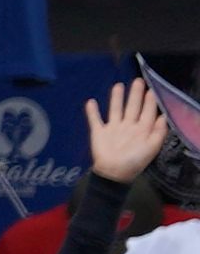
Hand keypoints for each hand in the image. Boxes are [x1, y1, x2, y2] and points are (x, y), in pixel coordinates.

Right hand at [101, 75, 177, 189]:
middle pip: (132, 107)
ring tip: (118, 85)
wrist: (113, 172)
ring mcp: (113, 128)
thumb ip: (158, 132)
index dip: (149, 102)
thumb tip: (163, 116)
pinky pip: (95, 119)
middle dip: (135, 94)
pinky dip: (92, 111)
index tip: (151, 90)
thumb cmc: (135, 161)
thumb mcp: (151, 147)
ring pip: (115, 109)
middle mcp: (128, 126)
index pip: (147, 113)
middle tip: (138, 81)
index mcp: (141, 130)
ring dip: (116, 98)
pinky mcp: (99, 132)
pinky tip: (90, 101)